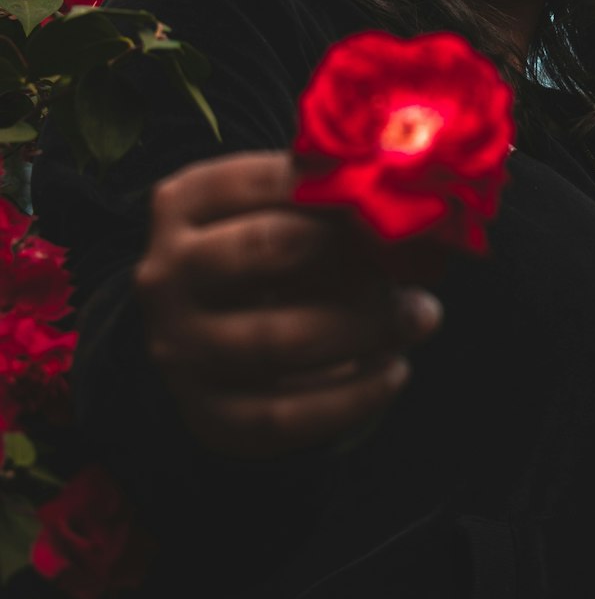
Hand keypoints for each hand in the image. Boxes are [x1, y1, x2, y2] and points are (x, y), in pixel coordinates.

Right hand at [135, 150, 442, 457]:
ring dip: (364, 328)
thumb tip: (412, 199)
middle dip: (353, 254)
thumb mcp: (289, 211)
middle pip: (267, 249)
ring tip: (422, 316)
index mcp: (184, 202)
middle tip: (418, 266)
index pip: (262, 182)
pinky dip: (351, 397)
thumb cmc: (275, 253)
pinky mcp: (206, 413)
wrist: (217, 334)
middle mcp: (167, 272)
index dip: (334, 186)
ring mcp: (178, 347)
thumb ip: (334, 199)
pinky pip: (282, 415)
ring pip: (276, 340)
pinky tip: (396, 370)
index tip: (394, 195)